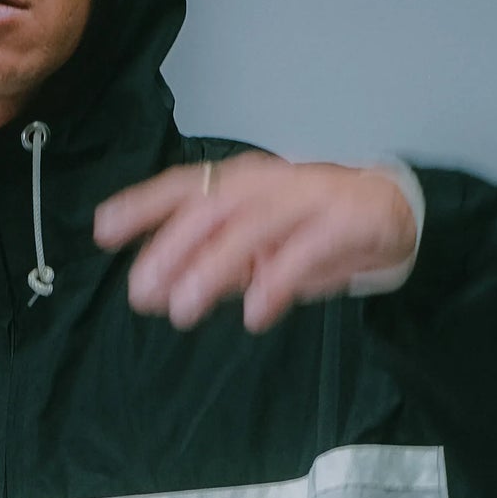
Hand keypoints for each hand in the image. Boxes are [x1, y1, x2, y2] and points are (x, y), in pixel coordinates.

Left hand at [93, 153, 417, 332]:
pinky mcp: (345, 223)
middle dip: (170, 249)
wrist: (393, 210)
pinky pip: (306, 252)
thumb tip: (164, 281)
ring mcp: (308, 200)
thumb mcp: (257, 242)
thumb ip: (215, 259)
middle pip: (210, 208)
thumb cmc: (314, 225)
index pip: (184, 187)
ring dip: (212, 269)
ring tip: (184, 309)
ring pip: (251, 228)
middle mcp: (269, 184)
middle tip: (142, 292)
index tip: (103, 230)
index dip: (142, 205)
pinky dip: (278, 281)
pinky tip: (255, 314)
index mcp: (242, 183)